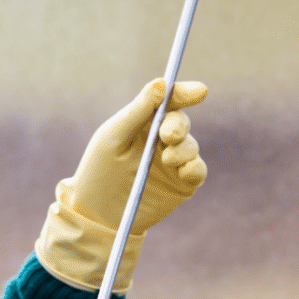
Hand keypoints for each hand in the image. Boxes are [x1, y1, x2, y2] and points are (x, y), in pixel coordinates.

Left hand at [60, 78, 206, 234]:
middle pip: (181, 122)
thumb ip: (138, 110)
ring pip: (191, 146)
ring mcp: (173, 161)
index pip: (168, 101)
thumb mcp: (114, 136)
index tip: (199, 92)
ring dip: (183, 149)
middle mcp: (160, 139)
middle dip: (178, 125)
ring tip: (167, 159)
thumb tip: (162, 83)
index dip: (184, 93)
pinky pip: (198, 170)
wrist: (98, 215)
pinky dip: (194, 167)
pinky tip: (183, 170)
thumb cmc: (99, 171)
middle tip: (168, 135)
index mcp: (142, 122)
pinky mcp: (181, 184)